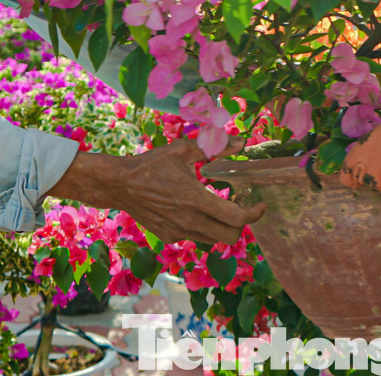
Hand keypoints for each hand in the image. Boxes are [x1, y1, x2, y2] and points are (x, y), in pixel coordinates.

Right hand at [48, 137, 262, 244]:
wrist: (120, 184)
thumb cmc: (152, 163)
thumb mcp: (183, 150)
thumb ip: (214, 148)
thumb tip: (241, 141)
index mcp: (196, 199)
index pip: (237, 218)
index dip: (255, 213)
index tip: (260, 203)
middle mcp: (189, 221)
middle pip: (231, 237)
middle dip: (242, 224)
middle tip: (239, 206)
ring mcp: (178, 232)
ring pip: (214, 240)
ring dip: (222, 227)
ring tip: (219, 207)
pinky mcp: (168, 236)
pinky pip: (194, 237)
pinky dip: (202, 227)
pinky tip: (194, 210)